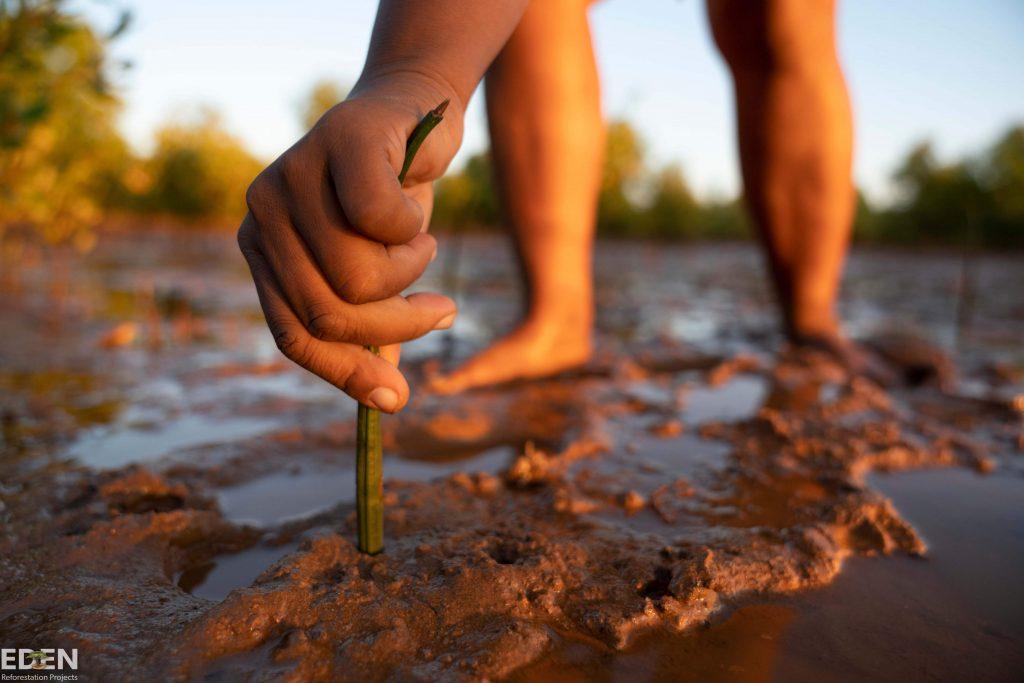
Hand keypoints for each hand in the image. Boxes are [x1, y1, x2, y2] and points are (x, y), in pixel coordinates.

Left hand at [237, 75, 461, 412]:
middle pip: (328, 314)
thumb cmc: (394, 197)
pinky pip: (382, 222)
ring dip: (412, 273)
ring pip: (357, 277)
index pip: (293, 335)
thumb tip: (383, 400)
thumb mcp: (379, 270)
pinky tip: (418, 201)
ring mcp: (292, 175)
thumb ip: (370, 325)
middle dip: (397, 326)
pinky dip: (415, 229)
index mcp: (264, 252)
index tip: (396, 400)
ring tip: (423, 243)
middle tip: (441, 310)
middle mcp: (262, 215)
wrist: (415, 108)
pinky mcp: (335, 142)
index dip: (345, 374)